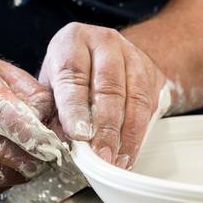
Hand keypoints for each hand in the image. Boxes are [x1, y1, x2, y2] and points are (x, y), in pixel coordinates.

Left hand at [39, 22, 166, 168]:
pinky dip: (140, 133)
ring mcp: (132, 54)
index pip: (73, 76)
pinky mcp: (152, 71)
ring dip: (127, 134)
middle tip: (101, 156)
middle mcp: (105, 42)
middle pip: (109, 86)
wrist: (103, 57)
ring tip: (117, 161)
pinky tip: (129, 152)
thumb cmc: (71, 77)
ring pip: (135, 96)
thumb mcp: (51, 87)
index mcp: (72, 41)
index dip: (76, 108)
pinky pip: (150, 105)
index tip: (78, 135)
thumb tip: (57, 143)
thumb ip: (50, 111)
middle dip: (106, 127)